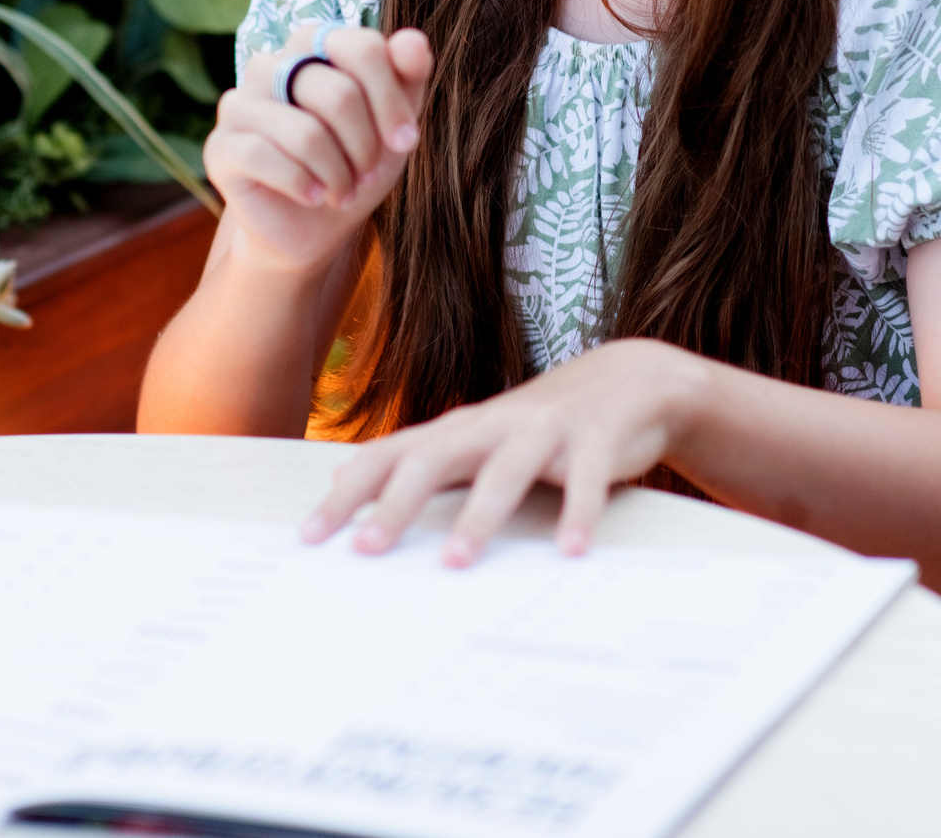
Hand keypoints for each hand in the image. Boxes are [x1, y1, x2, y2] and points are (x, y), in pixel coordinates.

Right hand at [203, 23, 433, 275]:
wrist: (314, 228)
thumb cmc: (355, 165)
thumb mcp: (392, 123)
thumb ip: (407, 77)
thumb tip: (415, 40)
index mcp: (311, 46)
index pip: (360, 48)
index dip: (391, 99)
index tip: (406, 141)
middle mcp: (269, 66)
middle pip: (338, 94)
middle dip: (365, 145)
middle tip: (367, 173)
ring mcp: (238, 105)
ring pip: (305, 133)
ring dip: (338, 173)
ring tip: (343, 191)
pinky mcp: (220, 148)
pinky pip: (266, 159)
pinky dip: (303, 186)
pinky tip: (313, 197)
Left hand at [301, 339, 714, 564]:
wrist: (629, 380)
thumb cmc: (538, 424)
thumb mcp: (471, 438)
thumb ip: (412, 459)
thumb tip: (342, 477)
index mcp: (458, 430)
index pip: (389, 456)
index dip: (349, 494)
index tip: (310, 537)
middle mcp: (493, 424)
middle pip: (434, 459)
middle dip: (397, 504)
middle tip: (366, 550)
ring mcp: (545, 429)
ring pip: (505, 470)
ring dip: (479, 515)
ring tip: (456, 561)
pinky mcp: (597, 439)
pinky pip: (587, 479)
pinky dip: (579, 513)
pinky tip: (571, 550)